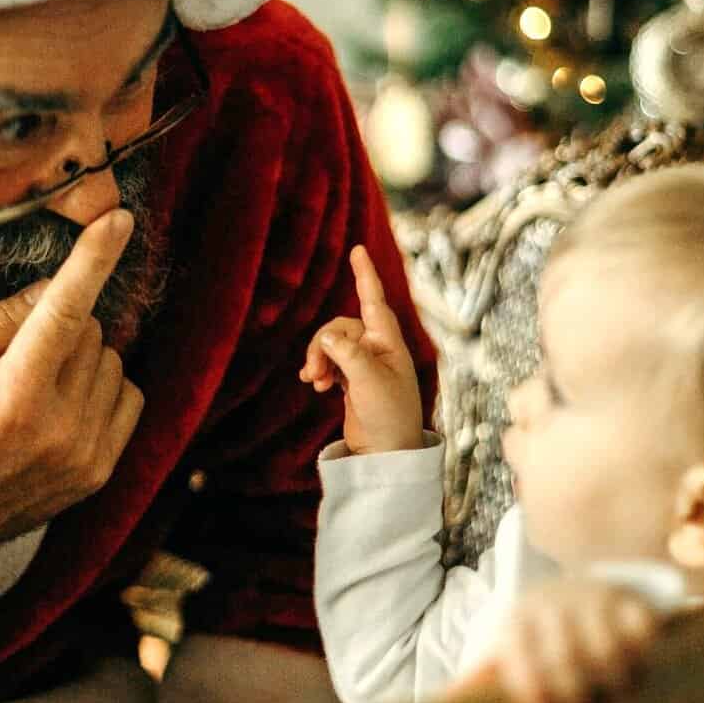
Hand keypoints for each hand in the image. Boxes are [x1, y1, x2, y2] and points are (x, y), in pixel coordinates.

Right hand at [0, 209, 144, 628]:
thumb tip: (54, 287)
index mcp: (12, 399)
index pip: (65, 311)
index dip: (93, 259)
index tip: (118, 219)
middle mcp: (59, 431)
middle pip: (91, 332)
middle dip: (57, 326)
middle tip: (9, 359)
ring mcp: (85, 458)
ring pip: (112, 361)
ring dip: (81, 357)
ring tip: (29, 389)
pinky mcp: (98, 475)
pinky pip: (128, 397)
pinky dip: (102, 386)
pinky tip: (59, 405)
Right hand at [299, 246, 422, 452]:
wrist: (387, 453)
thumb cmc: (388, 416)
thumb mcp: (369, 382)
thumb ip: (348, 354)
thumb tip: (326, 337)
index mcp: (389, 342)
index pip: (373, 301)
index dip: (365, 274)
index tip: (358, 249)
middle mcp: (378, 348)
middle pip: (340, 327)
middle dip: (322, 345)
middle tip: (314, 374)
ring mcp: (364, 364)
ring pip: (331, 344)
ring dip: (319, 359)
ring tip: (315, 382)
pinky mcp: (353, 380)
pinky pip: (330, 361)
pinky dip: (320, 369)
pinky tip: (315, 385)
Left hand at [445, 578, 661, 702]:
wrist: (577, 590)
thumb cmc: (537, 637)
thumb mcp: (506, 651)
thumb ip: (480, 679)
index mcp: (516, 622)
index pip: (522, 660)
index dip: (534, 694)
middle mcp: (553, 607)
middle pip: (568, 662)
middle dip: (577, 701)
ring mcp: (593, 601)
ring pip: (609, 652)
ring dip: (615, 689)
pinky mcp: (629, 602)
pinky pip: (641, 633)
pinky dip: (643, 659)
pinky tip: (635, 678)